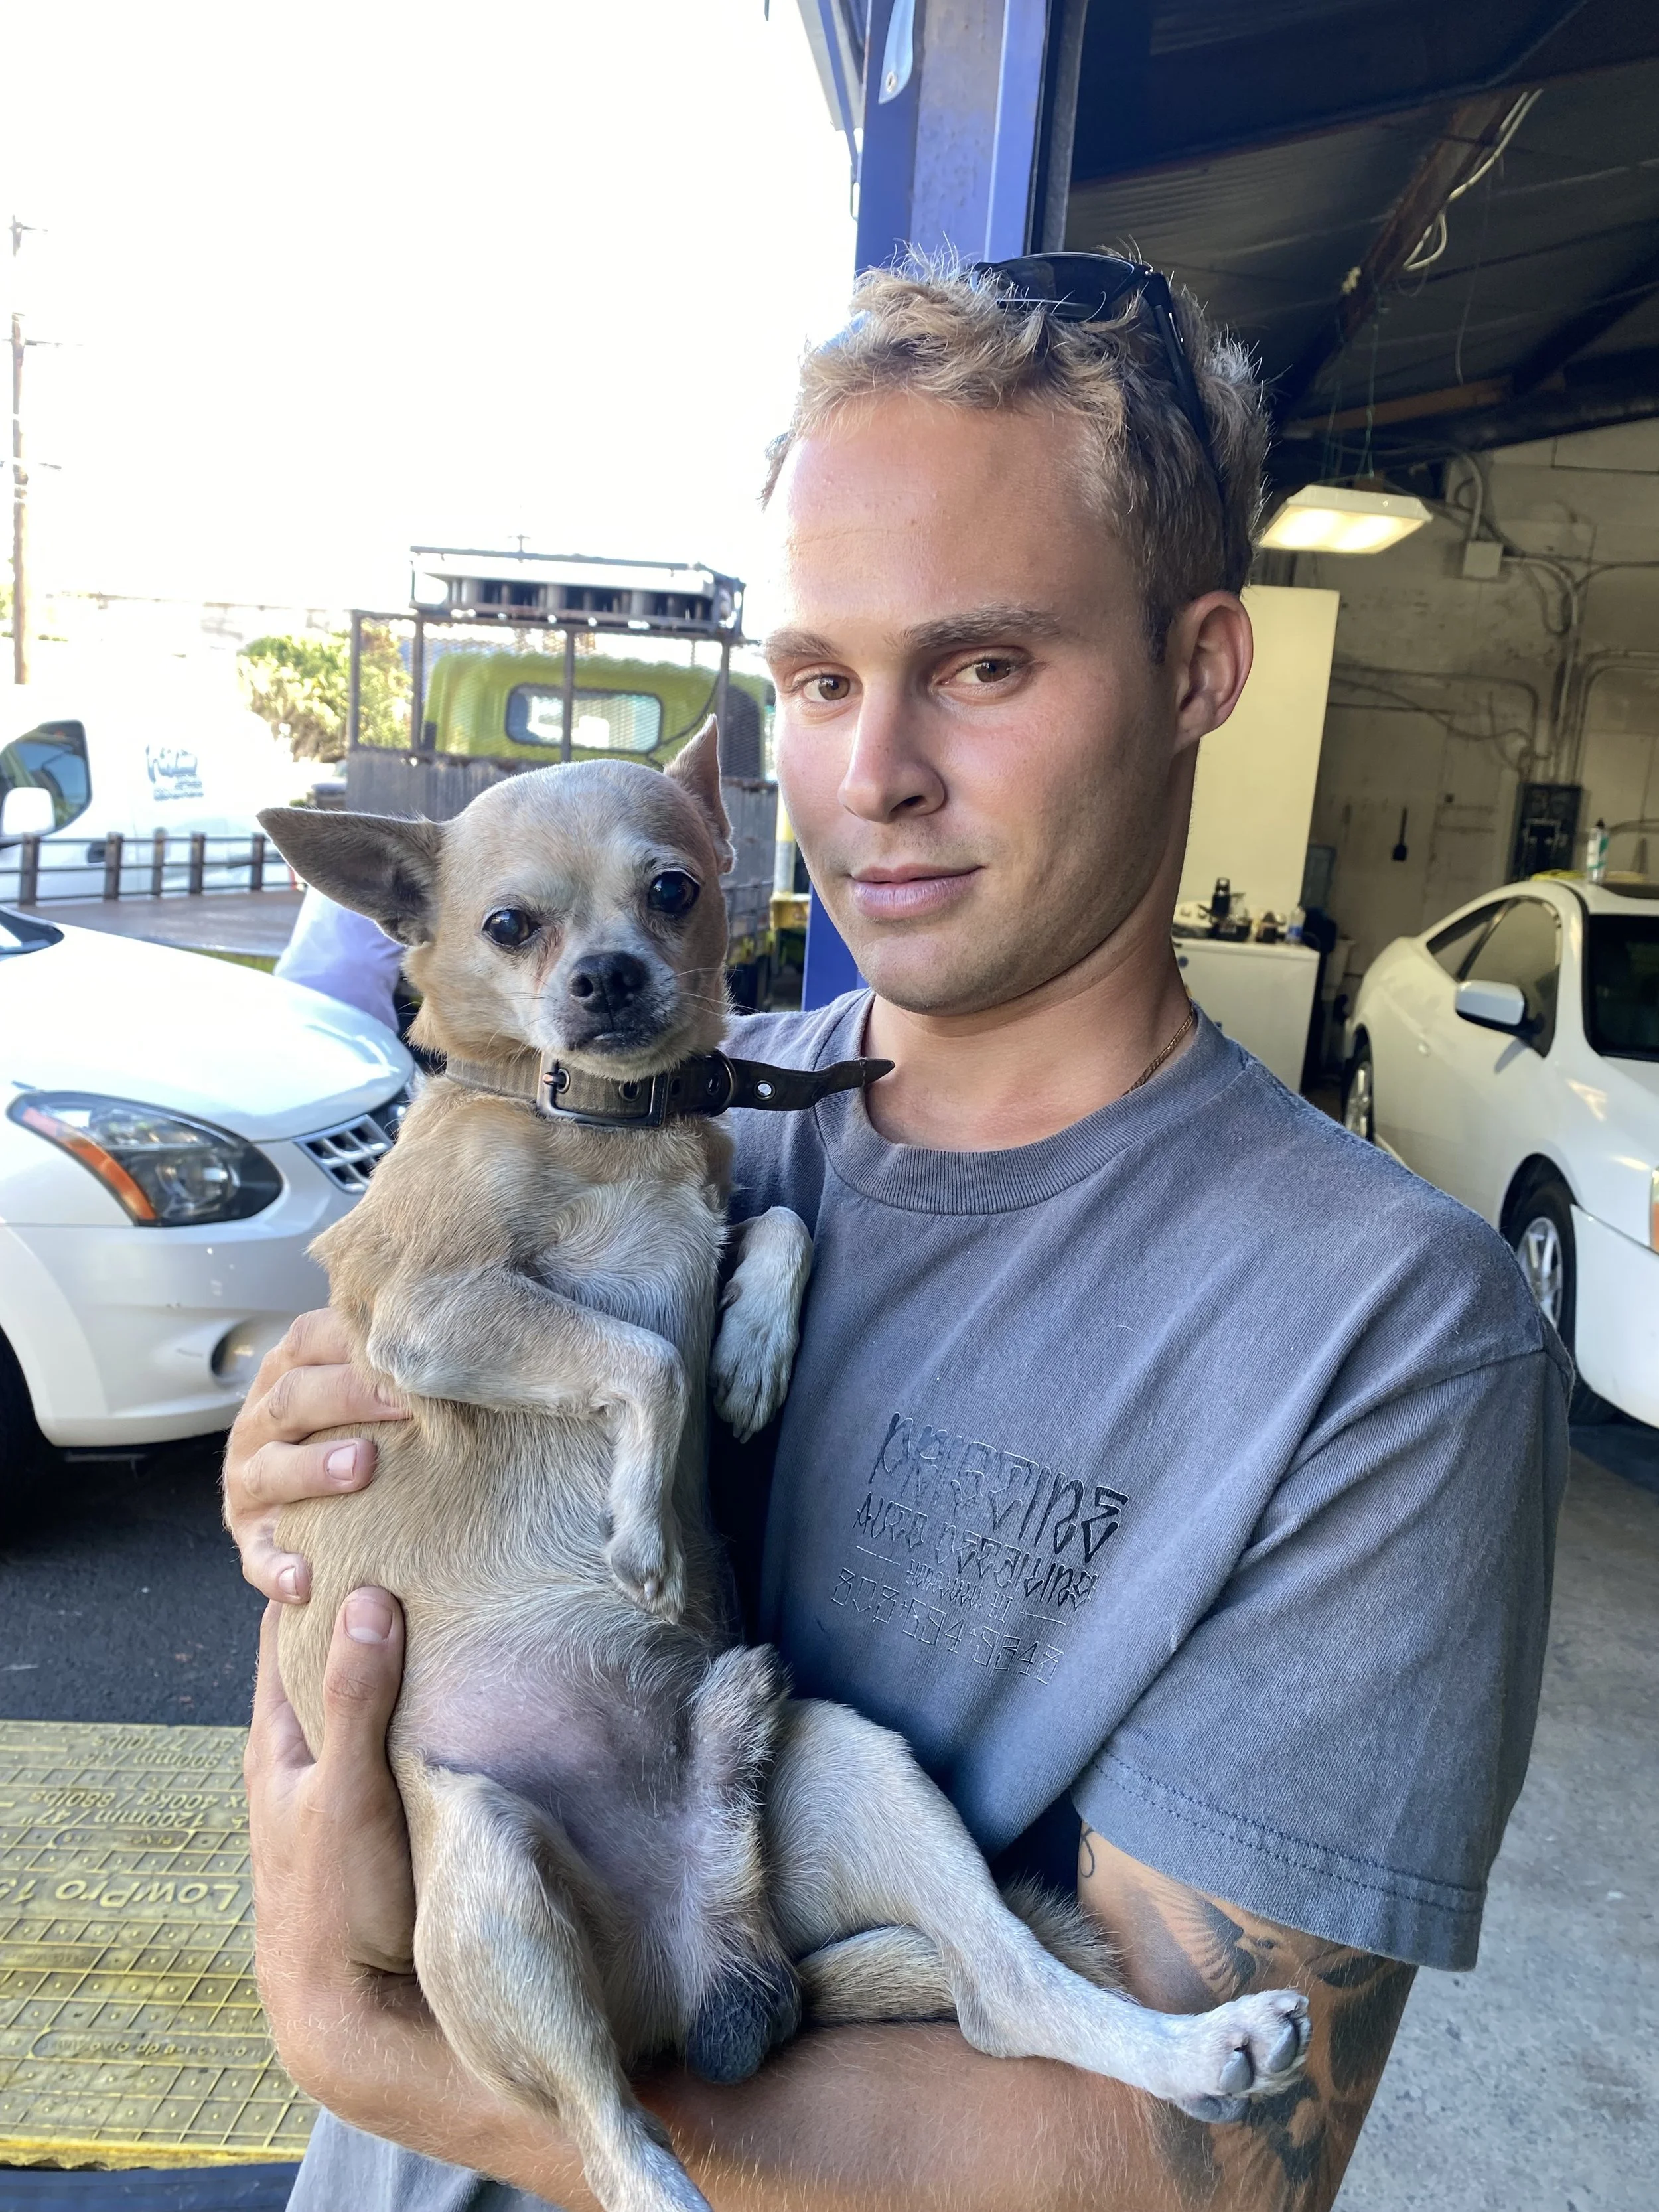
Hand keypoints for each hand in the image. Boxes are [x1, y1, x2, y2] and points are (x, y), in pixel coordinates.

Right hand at [223, 1308, 406, 1600]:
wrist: (314, 1505)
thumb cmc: (361, 1430)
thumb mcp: (363, 1391)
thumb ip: (389, 1365)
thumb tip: (461, 1337)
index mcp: (287, 1374)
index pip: (308, 1341)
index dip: (355, 1345)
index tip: (411, 1355)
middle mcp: (262, 1424)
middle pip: (293, 1398)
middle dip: (347, 1398)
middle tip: (405, 1408)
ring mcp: (251, 1480)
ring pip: (268, 1469)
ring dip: (313, 1469)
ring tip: (362, 1469)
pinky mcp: (252, 1538)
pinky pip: (256, 1555)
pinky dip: (276, 1567)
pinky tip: (306, 1579)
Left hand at [245, 1597, 595, 2197]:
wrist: (357, 2015)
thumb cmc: (337, 1904)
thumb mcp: (344, 1795)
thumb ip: (357, 1700)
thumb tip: (366, 1598)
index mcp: (277, 1743)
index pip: (286, 1630)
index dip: (312, 1572)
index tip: (354, 1516)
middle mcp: (305, 1758)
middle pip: (327, 1657)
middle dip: (362, 1602)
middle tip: (416, 1541)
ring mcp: (343, 1788)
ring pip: (364, 1699)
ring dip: (396, 1654)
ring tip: (449, 1597)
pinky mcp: (381, 1817)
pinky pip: (396, 1738)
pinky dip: (419, 1703)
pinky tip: (463, 1688)